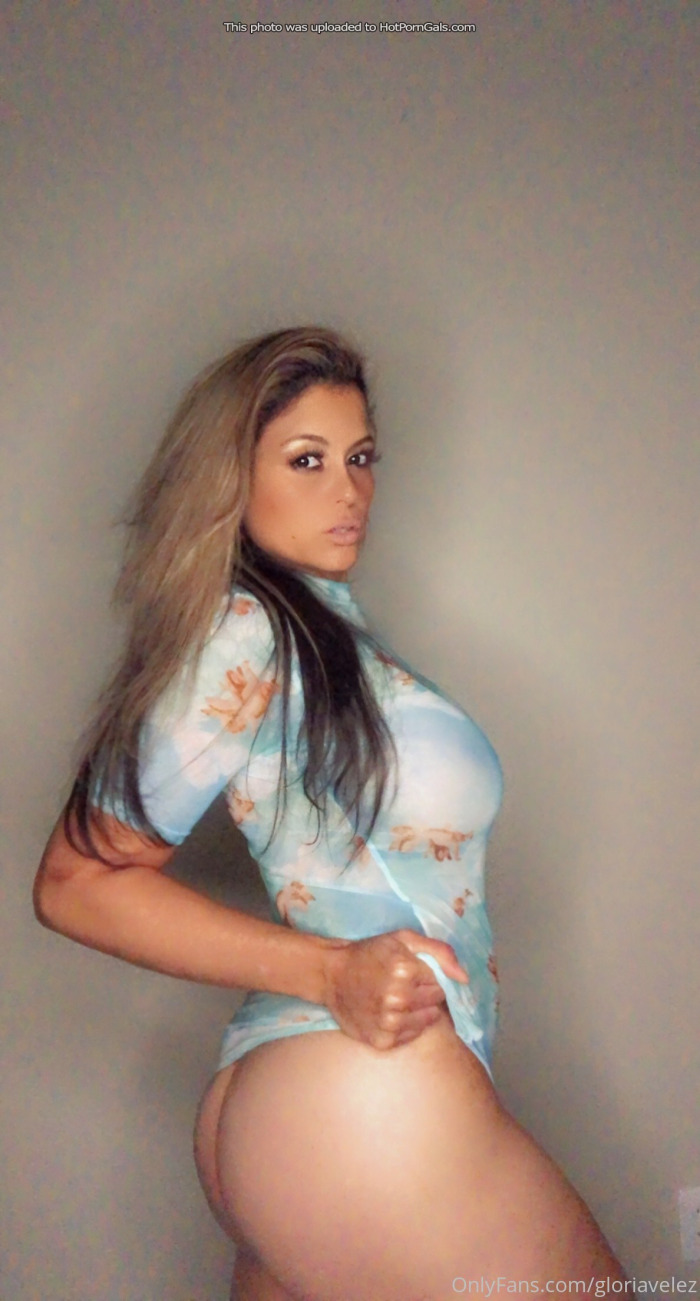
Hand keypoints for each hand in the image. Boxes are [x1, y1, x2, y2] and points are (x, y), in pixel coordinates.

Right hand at [321, 928, 467, 1050]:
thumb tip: (464, 978)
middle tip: (405, 987)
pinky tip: (391, 1014)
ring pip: (426, 1022)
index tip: (413, 975)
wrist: (332, 974)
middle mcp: (397, 999)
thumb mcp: (404, 939)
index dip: (429, 979)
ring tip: (398, 1001)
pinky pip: (411, 1037)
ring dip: (418, 1012)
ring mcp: (389, 1023)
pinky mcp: (382, 1041)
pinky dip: (407, 1027)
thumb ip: (439, 952)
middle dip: (426, 995)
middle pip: (435, 1003)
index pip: (441, 983)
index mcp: (404, 970)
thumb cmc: (370, 953)